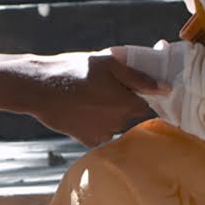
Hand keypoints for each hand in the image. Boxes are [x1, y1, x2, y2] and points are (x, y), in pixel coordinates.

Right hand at [21, 50, 153, 146]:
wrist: (39, 89)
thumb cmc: (74, 71)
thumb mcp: (108, 63)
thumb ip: (139, 77)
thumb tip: (165, 88)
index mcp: (127, 103)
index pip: (146, 104)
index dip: (138, 94)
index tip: (125, 86)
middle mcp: (119, 122)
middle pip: (128, 114)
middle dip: (120, 102)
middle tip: (101, 87)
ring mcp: (103, 134)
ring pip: (114, 123)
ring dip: (107, 113)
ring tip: (87, 98)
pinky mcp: (87, 140)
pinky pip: (99, 133)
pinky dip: (94, 124)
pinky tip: (80, 110)